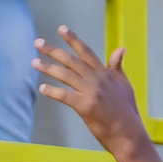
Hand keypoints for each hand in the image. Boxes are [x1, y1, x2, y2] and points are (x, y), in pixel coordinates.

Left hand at [31, 26, 145, 152]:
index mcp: (105, 73)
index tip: (61, 28)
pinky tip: (41, 88)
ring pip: (65, 75)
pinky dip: (53, 92)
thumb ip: (117, 67)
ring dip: (48, 68)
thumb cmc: (126, 111)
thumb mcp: (124, 85)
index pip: (86, 51)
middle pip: (71, 60)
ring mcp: (91, 92)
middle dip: (53, 50)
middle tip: (37, 42)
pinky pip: (65, 96)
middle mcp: (97, 79)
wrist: (129, 133)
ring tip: (33, 62)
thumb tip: (121, 48)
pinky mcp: (86, 107)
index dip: (73, 39)